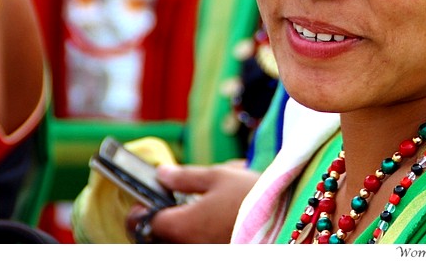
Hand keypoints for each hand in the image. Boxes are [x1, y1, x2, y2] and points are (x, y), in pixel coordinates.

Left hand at [126, 159, 260, 242]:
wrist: (287, 217)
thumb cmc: (252, 195)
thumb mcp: (218, 176)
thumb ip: (185, 177)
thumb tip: (161, 173)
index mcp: (180, 225)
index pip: (141, 222)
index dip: (138, 209)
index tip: (143, 198)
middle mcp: (186, 246)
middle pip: (155, 236)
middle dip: (157, 219)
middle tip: (168, 202)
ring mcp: (202, 251)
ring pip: (175, 241)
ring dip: (178, 226)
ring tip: (196, 208)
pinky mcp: (216, 251)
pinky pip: (195, 243)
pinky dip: (195, 232)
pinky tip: (213, 218)